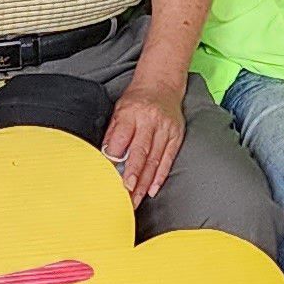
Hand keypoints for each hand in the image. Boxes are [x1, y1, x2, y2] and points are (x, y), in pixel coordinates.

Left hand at [103, 79, 185, 204]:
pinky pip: (168, 158)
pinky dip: (160, 176)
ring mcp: (166, 128)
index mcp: (130, 113)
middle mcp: (150, 121)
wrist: (162, 84)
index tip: (108, 176)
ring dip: (144, 182)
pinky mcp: (177, 135)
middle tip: (125, 194)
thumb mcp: (118, 111)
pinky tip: (152, 189)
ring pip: (154, 159)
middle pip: (140, 152)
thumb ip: (112, 135)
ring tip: (136, 199)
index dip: (114, 159)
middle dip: (132, 175)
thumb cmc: (136, 100)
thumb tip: (106, 160)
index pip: (121, 139)